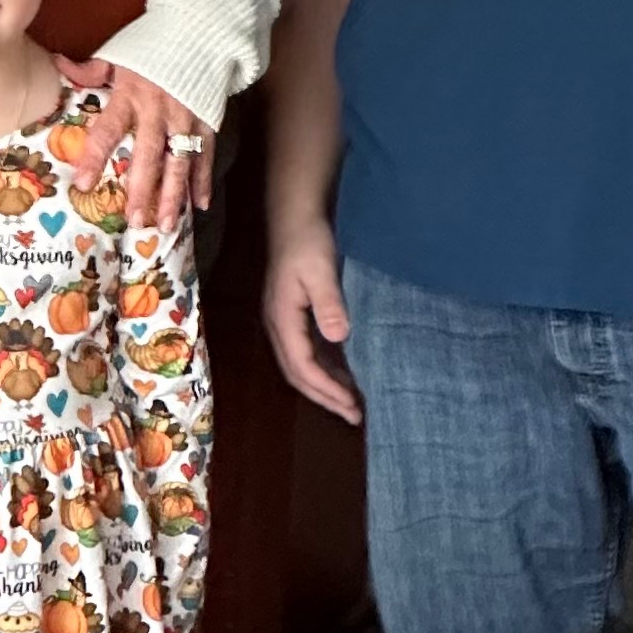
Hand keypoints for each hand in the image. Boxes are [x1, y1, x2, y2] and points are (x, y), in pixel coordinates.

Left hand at [58, 61, 213, 232]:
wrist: (198, 30)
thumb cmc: (150, 46)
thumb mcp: (118, 53)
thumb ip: (89, 69)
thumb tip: (54, 63)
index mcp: (131, 94)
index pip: (109, 130)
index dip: (95, 157)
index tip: (83, 183)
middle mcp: (159, 111)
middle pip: (149, 155)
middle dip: (143, 189)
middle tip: (134, 220)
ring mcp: (186, 118)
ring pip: (180, 162)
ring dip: (174, 195)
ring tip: (167, 225)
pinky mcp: (207, 121)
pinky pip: (205, 155)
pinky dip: (204, 180)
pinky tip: (200, 206)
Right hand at [264, 216, 359, 423]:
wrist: (294, 217)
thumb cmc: (308, 241)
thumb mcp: (321, 270)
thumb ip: (328, 304)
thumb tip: (339, 337)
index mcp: (282, 319)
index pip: (302, 365)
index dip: (326, 388)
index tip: (351, 404)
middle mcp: (278, 326)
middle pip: (298, 373)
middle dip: (325, 397)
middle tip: (354, 415)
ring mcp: (283, 322)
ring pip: (301, 366)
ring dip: (325, 386)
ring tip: (351, 403)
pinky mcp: (293, 316)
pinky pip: (306, 353)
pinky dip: (324, 369)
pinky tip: (343, 375)